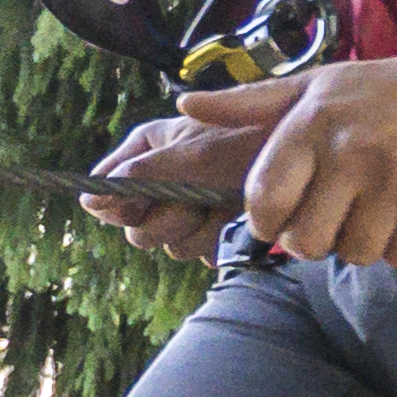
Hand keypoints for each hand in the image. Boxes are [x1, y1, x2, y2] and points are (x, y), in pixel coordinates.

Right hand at [80, 113, 257, 265]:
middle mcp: (161, 178)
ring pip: (168, 244)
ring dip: (197, 231)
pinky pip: (198, 253)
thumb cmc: (254, 143)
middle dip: (170, 220)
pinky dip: (218, 241)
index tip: (152, 199)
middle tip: (198, 200)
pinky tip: (236, 220)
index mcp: (147, 149)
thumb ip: (139, 176)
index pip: (107, 192)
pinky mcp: (210, 229)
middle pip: (136, 227)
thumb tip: (88, 202)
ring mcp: (185, 206)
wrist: (307, 160)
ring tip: (224, 206)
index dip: (125, 204)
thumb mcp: (196, 154)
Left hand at [171, 50, 396, 269]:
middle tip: (337, 213)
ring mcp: (394, 183)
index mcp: (312, 124)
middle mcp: (350, 153)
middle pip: (305, 242)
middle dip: (316, 238)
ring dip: (362, 243)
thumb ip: (249, 103)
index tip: (282, 215)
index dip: (267, 221)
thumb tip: (184, 107)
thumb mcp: (319, 84)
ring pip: (352, 254)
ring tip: (377, 209)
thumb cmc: (394, 90)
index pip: (263, 201)